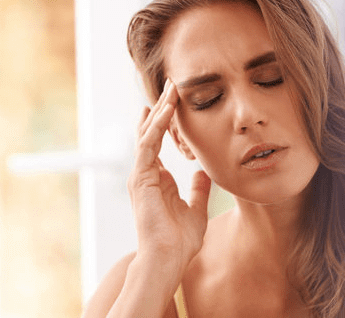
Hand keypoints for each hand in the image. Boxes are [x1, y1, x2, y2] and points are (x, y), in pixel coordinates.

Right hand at [127, 78, 211, 276]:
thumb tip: (203, 173)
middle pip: (151, 133)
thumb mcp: (196, 209)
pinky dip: (158, 125)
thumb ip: (198, 189)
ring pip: (149, 133)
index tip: (175, 102)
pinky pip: (149, 144)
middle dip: (162, 108)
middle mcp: (145, 173)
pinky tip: (168, 109)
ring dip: (161, 110)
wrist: (167, 259)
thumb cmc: (179, 241)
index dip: (167, 121)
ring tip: (172, 88)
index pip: (158, 142)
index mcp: (156, 180)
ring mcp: (140, 174)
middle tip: (172, 85)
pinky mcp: (141, 177)